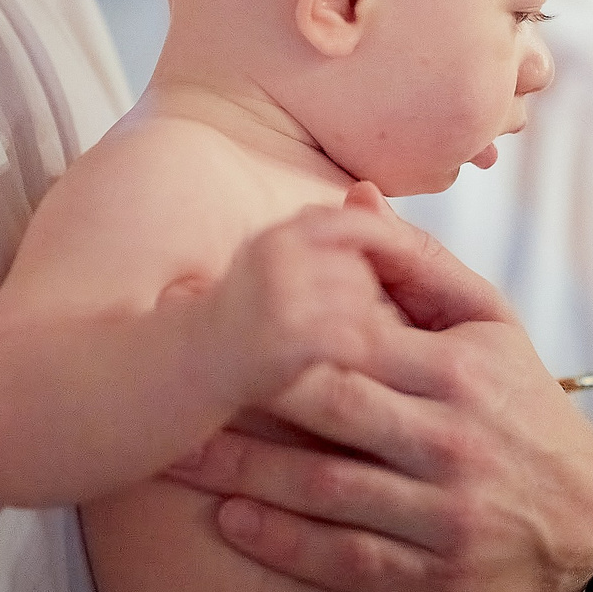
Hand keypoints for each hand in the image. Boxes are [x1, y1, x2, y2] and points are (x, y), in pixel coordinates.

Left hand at [170, 185, 592, 591]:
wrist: (586, 522)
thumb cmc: (519, 407)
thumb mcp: (490, 327)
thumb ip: (418, 266)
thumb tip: (351, 200)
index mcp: (461, 369)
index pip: (355, 337)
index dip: (278, 326)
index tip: (208, 314)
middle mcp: (453, 439)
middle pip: (330, 410)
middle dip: (243, 397)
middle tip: (168, 385)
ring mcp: (445, 514)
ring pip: (326, 488)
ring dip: (242, 473)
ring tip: (172, 457)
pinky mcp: (437, 580)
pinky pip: (345, 559)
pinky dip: (283, 542)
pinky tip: (230, 521)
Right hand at [194, 192, 401, 408]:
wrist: (186, 368)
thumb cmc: (235, 321)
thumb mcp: (270, 267)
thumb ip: (314, 247)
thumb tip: (374, 226)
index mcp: (278, 238)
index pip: (350, 223)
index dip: (384, 240)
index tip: (407, 262)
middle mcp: (279, 260)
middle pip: (360, 269)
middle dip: (372, 297)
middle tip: (375, 323)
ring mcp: (284, 297)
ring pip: (363, 303)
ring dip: (371, 326)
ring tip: (362, 344)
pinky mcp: (293, 337)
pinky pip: (357, 337)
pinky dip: (366, 351)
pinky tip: (359, 364)